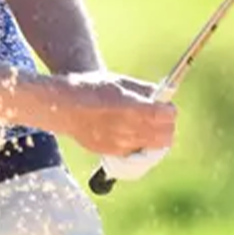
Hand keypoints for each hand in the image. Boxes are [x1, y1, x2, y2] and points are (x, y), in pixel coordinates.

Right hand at [50, 71, 176, 157]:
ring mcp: (119, 144)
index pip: (165, 116)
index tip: (167, 107)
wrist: (63, 107)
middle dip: (167, 127)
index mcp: (130, 108)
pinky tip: (132, 134)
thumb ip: (143, 90)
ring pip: (153, 147)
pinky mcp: (111, 153)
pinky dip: (140, 144)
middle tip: (162, 118)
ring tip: (149, 127)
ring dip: (156, 137)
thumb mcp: (119, 81)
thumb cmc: (90, 88)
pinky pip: (136, 151)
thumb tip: (162, 95)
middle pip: (164, 136)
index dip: (170, 111)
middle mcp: (126, 129)